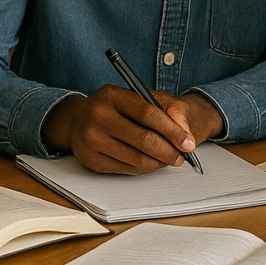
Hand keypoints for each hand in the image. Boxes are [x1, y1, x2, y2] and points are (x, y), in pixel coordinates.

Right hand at [44, 85, 221, 173]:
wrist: (77, 121)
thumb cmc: (114, 108)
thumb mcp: (137, 96)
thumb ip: (164, 108)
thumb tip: (186, 132)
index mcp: (111, 95)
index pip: (148, 114)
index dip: (172, 130)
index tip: (188, 141)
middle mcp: (98, 117)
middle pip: (144, 139)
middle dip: (169, 150)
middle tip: (183, 155)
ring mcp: (92, 140)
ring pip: (137, 159)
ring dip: (160, 162)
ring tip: (171, 159)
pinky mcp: (92, 160)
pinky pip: (127, 169)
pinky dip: (146, 168)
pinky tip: (153, 162)